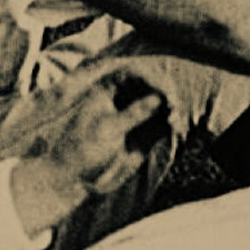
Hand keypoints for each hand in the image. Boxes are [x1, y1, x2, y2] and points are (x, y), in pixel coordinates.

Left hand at [40, 75, 168, 197]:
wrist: (74, 175)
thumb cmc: (83, 147)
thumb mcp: (107, 128)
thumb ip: (133, 113)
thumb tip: (158, 99)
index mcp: (107, 91)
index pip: (133, 75)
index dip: (150, 78)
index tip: (162, 90)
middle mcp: (123, 100)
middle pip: (149, 88)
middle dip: (164, 93)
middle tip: (173, 104)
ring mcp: (133, 117)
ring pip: (158, 105)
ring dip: (169, 108)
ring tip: (175, 117)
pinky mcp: (142, 134)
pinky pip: (160, 123)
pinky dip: (169, 123)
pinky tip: (173, 126)